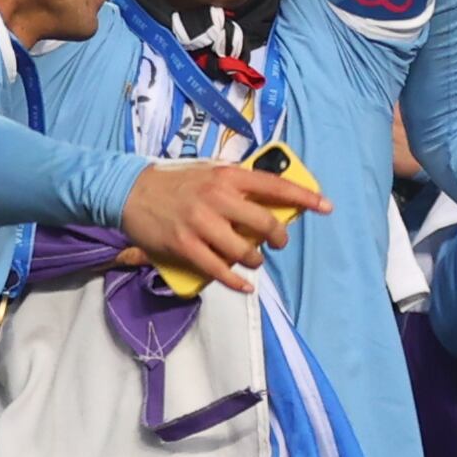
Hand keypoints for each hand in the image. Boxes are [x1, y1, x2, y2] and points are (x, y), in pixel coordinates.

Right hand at [121, 153, 330, 291]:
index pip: (274, 185)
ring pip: (244, 250)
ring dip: (254, 259)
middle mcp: (217, 198)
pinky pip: (219, 270)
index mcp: (226, 175)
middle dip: (277, 237)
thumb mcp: (208, 172)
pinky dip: (236, 280)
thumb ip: (236, 185)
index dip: (303, 197)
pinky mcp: (186, 246)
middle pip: (264, 223)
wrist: (131, 191)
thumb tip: (269, 202)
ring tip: (252, 258)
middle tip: (277, 242)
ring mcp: (201, 224)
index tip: (325, 206)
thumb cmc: (175, 182)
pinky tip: (245, 285)